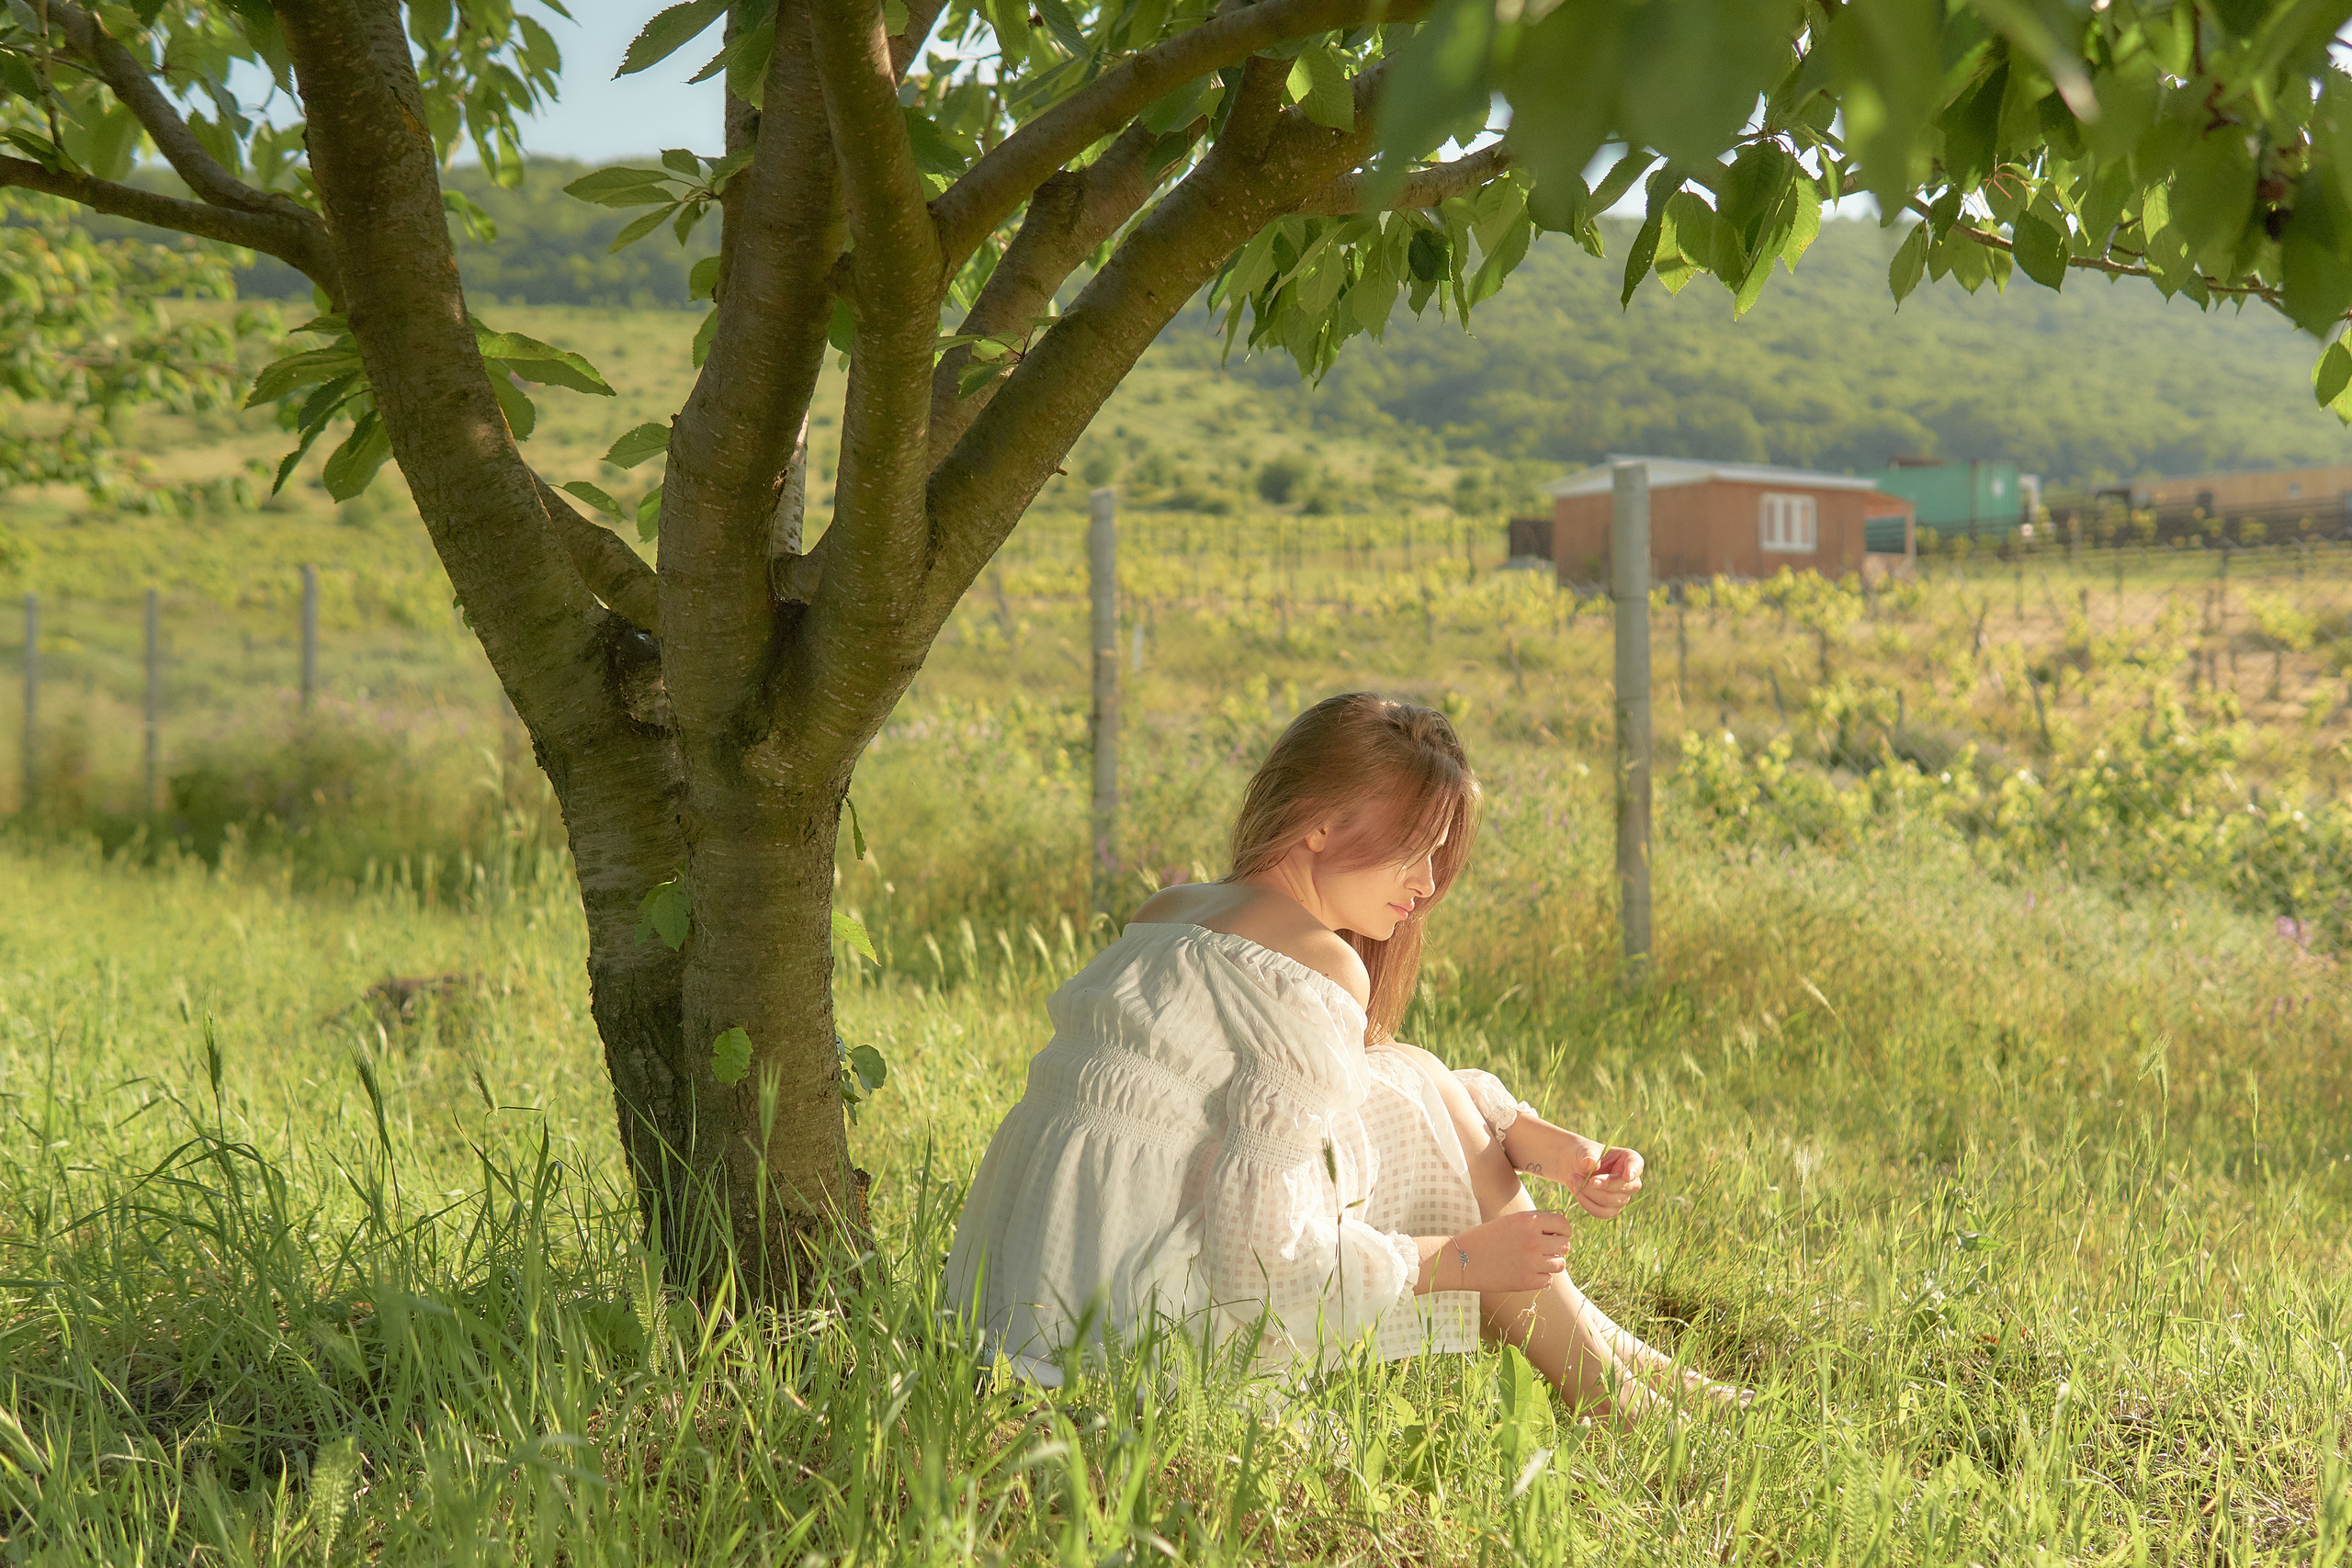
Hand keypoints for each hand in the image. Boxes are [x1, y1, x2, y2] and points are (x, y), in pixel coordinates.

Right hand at [1446, 1210, 1573, 1293]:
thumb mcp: (1509, 1222)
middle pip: (1565, 1245)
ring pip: (1560, 1264)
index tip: (1555, 1236)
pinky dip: (1541, 1278)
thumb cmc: (1485, 1238)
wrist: (1461, 1259)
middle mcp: (1533, 1240)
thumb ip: (1533, 1224)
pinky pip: (1549, 1280)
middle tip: (1544, 1251)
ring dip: (1551, 1264)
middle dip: (1557, 1248)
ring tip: (1535, 1263)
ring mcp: (1531, 1262)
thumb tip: (1559, 1233)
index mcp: (1528, 1221)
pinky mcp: (1527, 1281)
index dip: (1562, 1231)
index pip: (1563, 1224)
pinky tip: (1527, 1273)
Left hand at [1575, 1142, 1644, 1220]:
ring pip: (1611, 1201)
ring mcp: (1623, 1196)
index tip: (1627, 1176)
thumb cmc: (1584, 1155)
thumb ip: (1588, 1155)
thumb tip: (1590, 1163)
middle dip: (1603, 1184)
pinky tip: (1576, 1191)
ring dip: (1589, 1192)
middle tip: (1583, 1178)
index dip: (1633, 1170)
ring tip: (1573, 1178)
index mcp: (1629, 1159)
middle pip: (1624, 1187)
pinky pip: (1602, 1213)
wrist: (1575, 1167)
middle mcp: (1631, 1180)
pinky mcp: (1612, 1209)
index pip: (1636, 1164)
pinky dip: (1587, 1204)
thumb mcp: (1584, 1150)